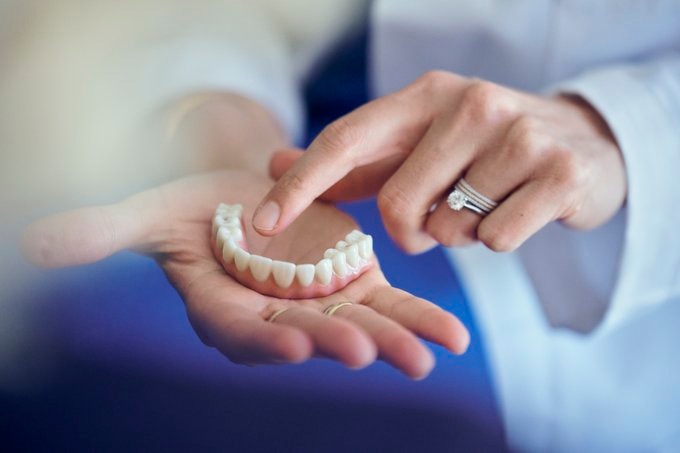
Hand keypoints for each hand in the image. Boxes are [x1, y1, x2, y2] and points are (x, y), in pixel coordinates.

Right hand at [22, 170, 468, 378]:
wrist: (244, 204)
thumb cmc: (191, 212)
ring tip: (431, 355)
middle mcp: (277, 316)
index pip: (239, 331)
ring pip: (358, 324)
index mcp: (227, 309)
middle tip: (363, 353)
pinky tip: (454, 338)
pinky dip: (419, 319)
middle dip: (334, 342)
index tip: (286, 340)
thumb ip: (106, 231)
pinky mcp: (355, 285)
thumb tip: (34, 241)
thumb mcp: (150, 215)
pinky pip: (389, 304)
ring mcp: (321, 303)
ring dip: (393, 339)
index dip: (260, 338)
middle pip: (306, 333)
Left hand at [254, 71, 626, 252]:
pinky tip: (519, 209)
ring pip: (450, 227)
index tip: (263, 222)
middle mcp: (470, 103)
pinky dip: (498, 240)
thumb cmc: (482, 149)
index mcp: (424, 95)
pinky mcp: (561, 172)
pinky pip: (498, 240)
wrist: (583, 141)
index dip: (301, 183)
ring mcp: (520, 134)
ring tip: (486, 203)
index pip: (347, 139)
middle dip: (411, 231)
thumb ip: (353, 160)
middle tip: (440, 216)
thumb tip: (276, 160)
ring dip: (459, 234)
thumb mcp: (418, 143)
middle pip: (398, 205)